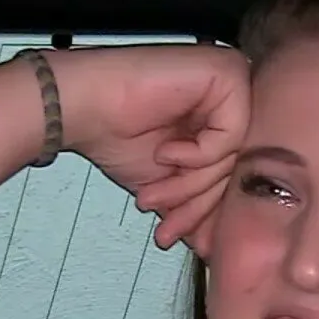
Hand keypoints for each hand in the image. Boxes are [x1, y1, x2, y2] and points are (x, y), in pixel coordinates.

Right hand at [46, 43, 250, 254]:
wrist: (81, 107)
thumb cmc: (117, 138)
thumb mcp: (169, 186)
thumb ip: (198, 206)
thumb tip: (216, 247)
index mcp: (224, 122)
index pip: (236, 177)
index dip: (210, 214)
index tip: (189, 242)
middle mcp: (234, 101)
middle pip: (238, 169)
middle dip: (198, 206)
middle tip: (167, 226)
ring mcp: (234, 84)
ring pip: (234, 156)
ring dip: (190, 186)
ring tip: (153, 196)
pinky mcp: (227, 71)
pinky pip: (230, 134)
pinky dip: (197, 154)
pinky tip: (165, 152)